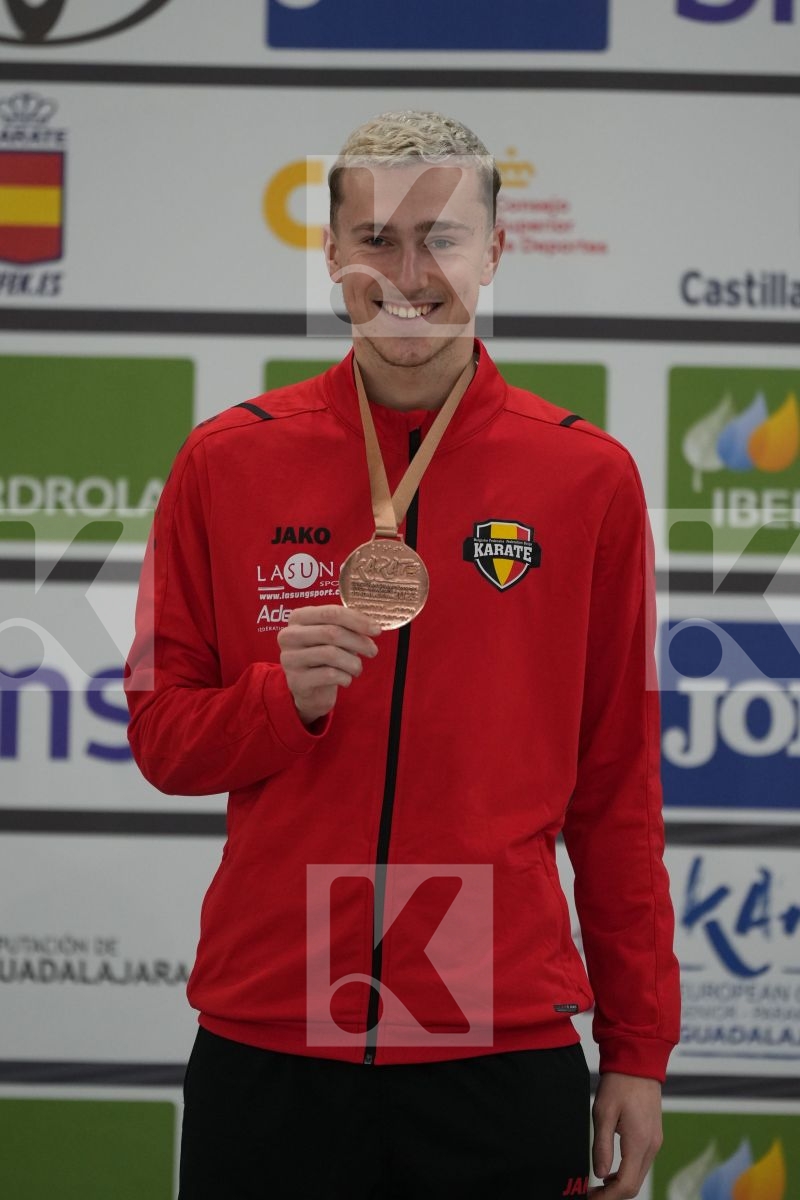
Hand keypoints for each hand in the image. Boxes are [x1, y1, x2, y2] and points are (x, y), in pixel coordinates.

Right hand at [277, 605, 380, 725]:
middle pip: (331, 633)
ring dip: (353, 663)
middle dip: (358, 642)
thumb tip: (372, 627)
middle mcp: (289, 635)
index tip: (376, 630)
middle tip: (373, 651)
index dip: (357, 620)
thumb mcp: (333, 638)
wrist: (309, 690)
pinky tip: (346, 679)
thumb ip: (348, 628)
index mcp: (298, 617)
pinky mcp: (296, 680)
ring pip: (331, 654)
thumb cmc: (324, 658)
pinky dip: (345, 677)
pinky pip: (329, 675)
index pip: (331, 612)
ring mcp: (290, 658)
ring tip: (357, 668)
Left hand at [588, 1073, 662, 1197]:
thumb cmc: (619, 1083)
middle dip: (613, 1195)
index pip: (626, 1185)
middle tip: (591, 1194)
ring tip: (597, 1185)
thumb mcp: (603, 1112)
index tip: (590, 1197)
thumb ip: (602, 1146)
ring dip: (619, 1185)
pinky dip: (627, 1173)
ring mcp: (655, 1142)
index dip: (608, 1197)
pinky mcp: (653, 1136)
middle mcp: (651, 1146)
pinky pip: (641, 1164)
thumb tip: (600, 1174)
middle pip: (634, 1186)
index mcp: (639, 1142)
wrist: (638, 1062)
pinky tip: (611, 1171)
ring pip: (639, 1176)